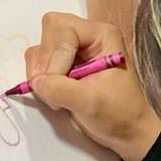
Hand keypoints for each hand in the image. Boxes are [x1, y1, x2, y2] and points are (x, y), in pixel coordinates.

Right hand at [24, 13, 160, 160]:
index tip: (58, 83)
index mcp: (101, 35)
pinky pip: (37, 62)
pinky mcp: (61, 65)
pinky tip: (55, 96)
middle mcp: (85, 36)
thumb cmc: (118, 114)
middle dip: (46, 60)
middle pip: (50, 29)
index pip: (64, 28)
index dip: (56, 55)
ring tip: (58, 96)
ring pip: (40, 47)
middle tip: (53, 86)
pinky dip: (38, 79)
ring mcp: (72, 50)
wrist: (124, 132)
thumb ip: (60, 89)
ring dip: (41, 73)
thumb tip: (36, 82)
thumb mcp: (90, 102)